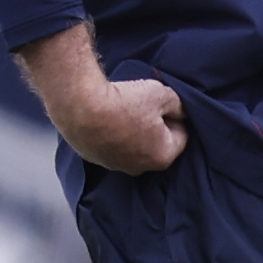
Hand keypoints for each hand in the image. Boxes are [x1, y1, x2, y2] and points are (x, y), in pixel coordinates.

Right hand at [60, 77, 188, 173]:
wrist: (80, 106)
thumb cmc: (123, 101)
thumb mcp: (162, 94)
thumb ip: (178, 105)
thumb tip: (182, 111)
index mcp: (162, 156)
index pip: (181, 136)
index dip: (175, 117)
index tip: (165, 104)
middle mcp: (140, 168)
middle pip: (156, 145)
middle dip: (155, 127)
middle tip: (144, 106)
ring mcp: (115, 166)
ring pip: (133, 147)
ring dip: (133, 132)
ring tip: (122, 110)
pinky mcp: (95, 159)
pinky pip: (112, 147)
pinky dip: (113, 134)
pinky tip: (107, 117)